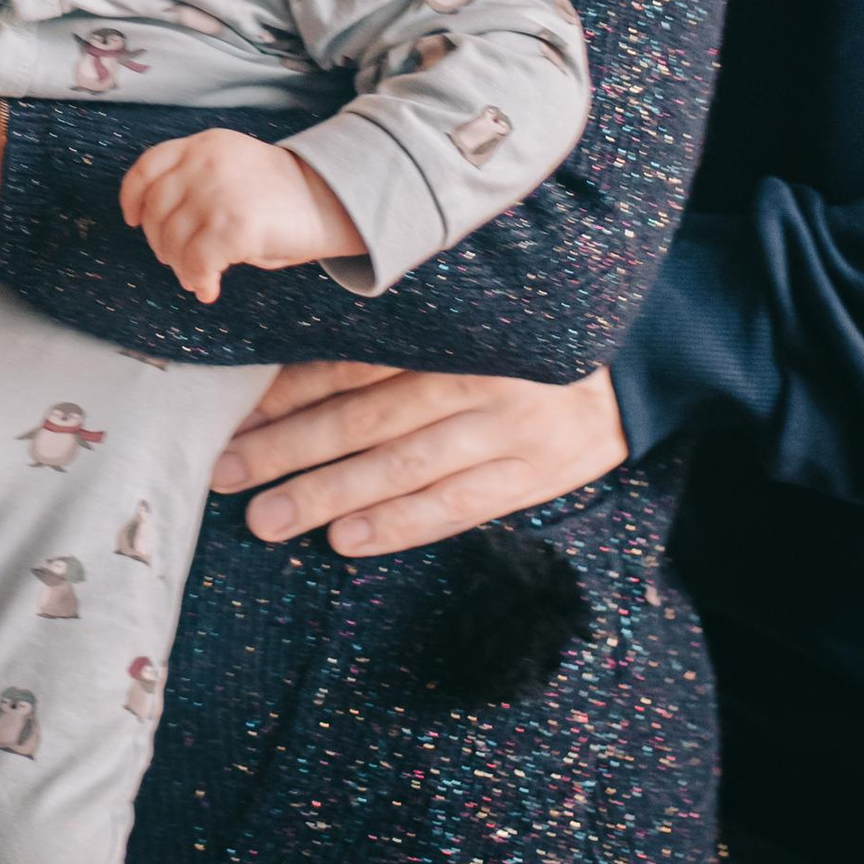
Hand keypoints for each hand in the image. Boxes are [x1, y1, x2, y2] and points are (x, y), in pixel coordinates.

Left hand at [118, 130, 361, 300]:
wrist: (333, 199)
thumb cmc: (284, 193)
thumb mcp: (232, 170)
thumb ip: (196, 185)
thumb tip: (162, 231)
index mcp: (204, 145)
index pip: (148, 166)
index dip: (132, 197)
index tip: (131, 219)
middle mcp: (204, 164)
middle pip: (155, 211)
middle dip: (161, 243)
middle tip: (179, 262)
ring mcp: (217, 194)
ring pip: (172, 241)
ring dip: (180, 267)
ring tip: (198, 277)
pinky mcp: (233, 227)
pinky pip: (196, 263)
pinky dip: (198, 281)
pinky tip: (210, 288)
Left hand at [207, 357, 630, 553]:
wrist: (636, 370)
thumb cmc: (524, 347)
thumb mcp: (467, 324)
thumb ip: (396, 343)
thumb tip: (293, 371)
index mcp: (446, 329)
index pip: (351, 364)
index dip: (286, 393)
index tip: (233, 419)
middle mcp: (472, 376)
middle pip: (362, 417)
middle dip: (287, 448)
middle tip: (226, 474)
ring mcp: (506, 427)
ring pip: (400, 465)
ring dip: (327, 494)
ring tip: (268, 518)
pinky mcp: (535, 473)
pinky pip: (457, 505)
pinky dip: (399, 524)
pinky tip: (347, 539)